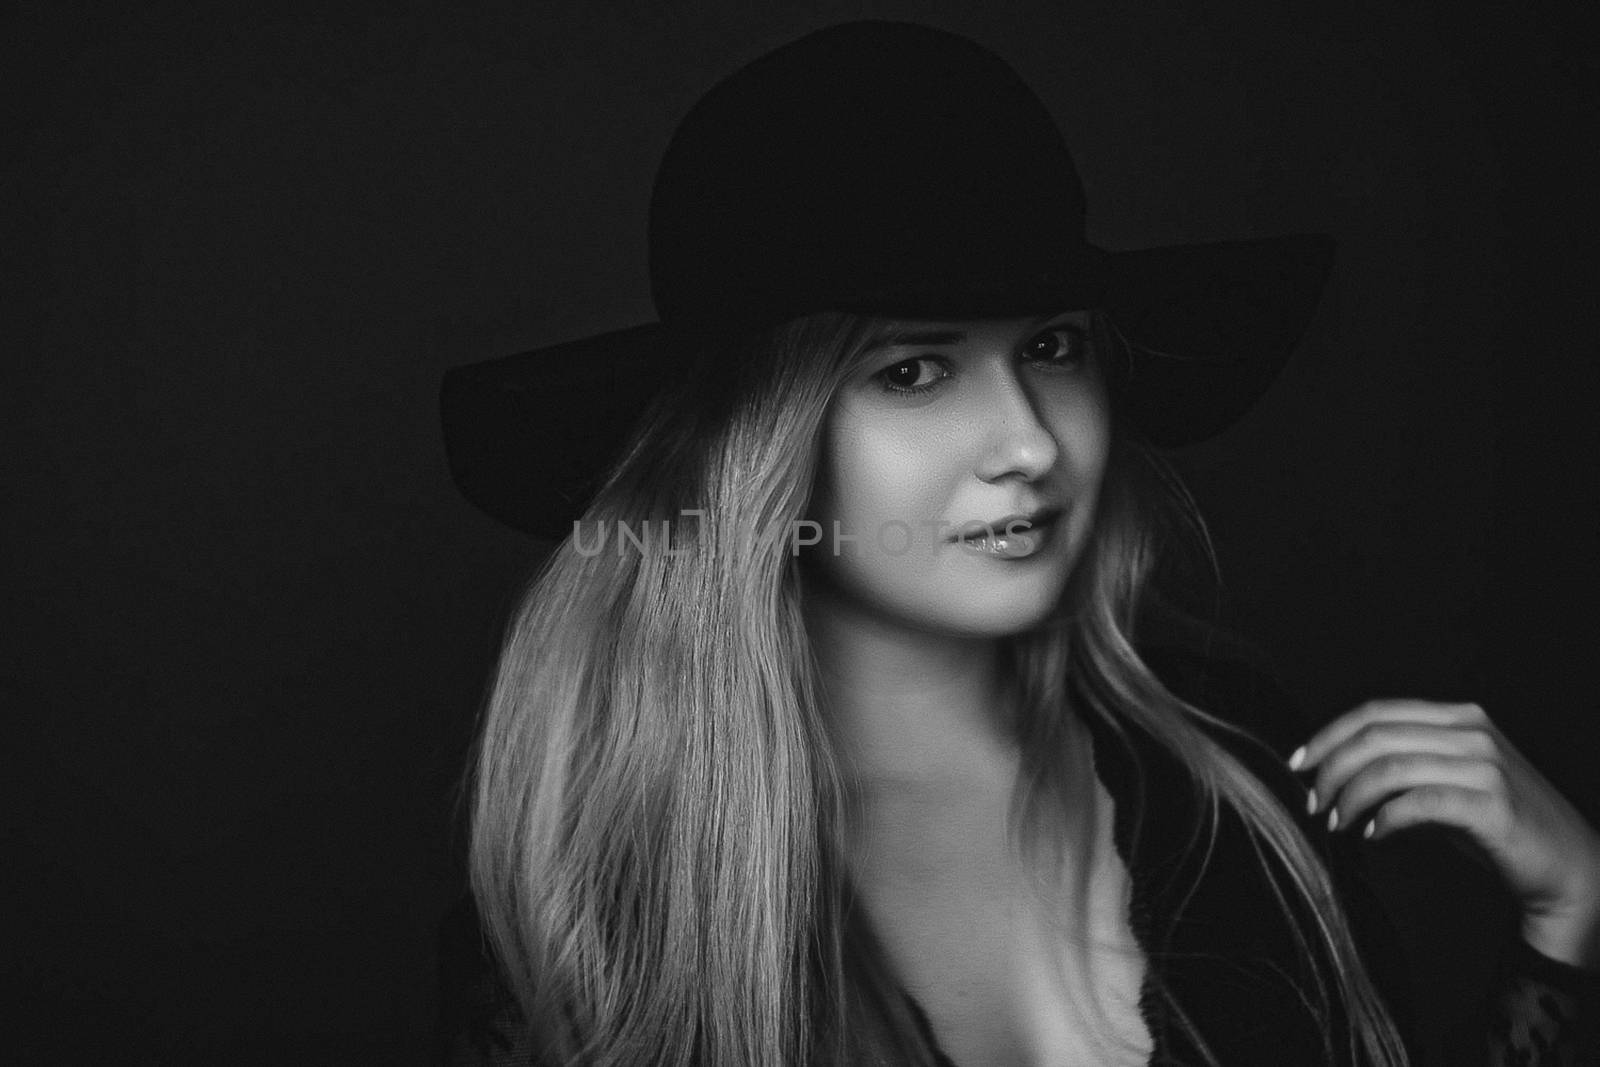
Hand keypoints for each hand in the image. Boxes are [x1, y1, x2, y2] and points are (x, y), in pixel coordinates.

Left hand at [1293, 699, 1599, 968]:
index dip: (1329, 735)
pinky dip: (1386, 819)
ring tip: (1337, 823)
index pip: (1375, 712)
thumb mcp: (1445, 784)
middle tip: (1313, 803)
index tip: (1298, 764)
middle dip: (1331, 769)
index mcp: (1459, 717)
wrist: (1567, 867)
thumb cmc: (1496, 827)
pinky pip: (1419, 803)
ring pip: (1390, 768)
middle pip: (1375, 736)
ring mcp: (1485, 765)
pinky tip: (1374, 835)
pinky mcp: (1492, 803)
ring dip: (1351, 798)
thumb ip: (1401, 768)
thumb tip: (1332, 774)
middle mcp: (1472, 732)